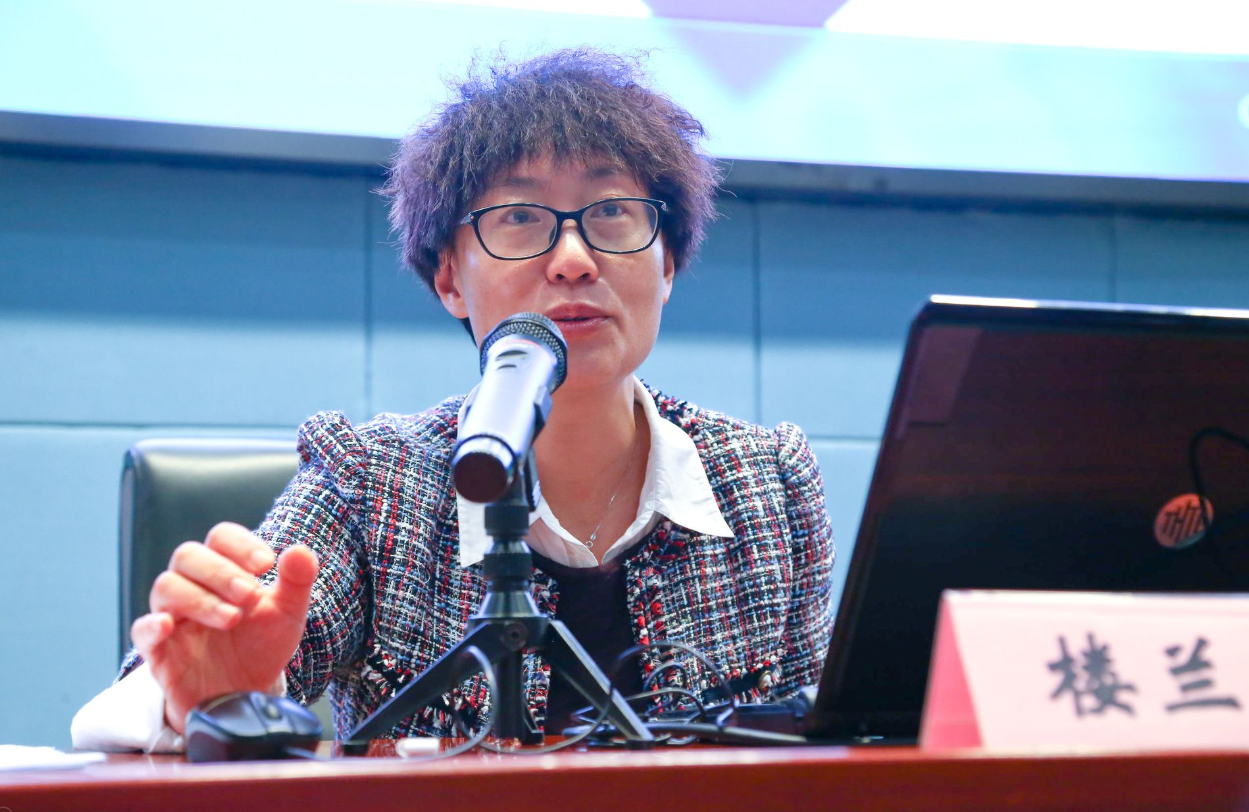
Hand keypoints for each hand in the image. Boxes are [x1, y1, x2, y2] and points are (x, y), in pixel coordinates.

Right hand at [129, 522, 318, 734]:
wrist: (245, 694)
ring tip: (233, 619)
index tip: (266, 564)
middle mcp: (194, 586)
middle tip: (249, 596)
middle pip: (188, 555)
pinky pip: (141, 630)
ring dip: (200, 599)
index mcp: (225, 570)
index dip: (240, 544)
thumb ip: (297, 581)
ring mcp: (173, 616)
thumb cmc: (261, 645)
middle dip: (221, 572)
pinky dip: (152, 625)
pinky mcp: (158, 650)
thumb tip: (301, 551)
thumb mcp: (288, 614)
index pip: (221, 537)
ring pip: (166, 586)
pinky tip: (170, 627)